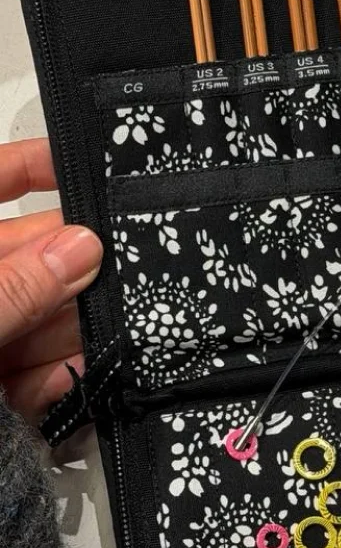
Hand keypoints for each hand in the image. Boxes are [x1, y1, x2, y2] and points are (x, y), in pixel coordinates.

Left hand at [0, 138, 102, 422]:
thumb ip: (7, 288)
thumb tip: (79, 248)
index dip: (28, 169)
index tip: (84, 166)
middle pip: (22, 262)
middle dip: (71, 271)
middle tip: (122, 275)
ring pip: (35, 323)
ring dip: (71, 334)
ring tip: (109, 338)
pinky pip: (27, 377)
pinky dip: (52, 382)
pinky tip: (75, 380)